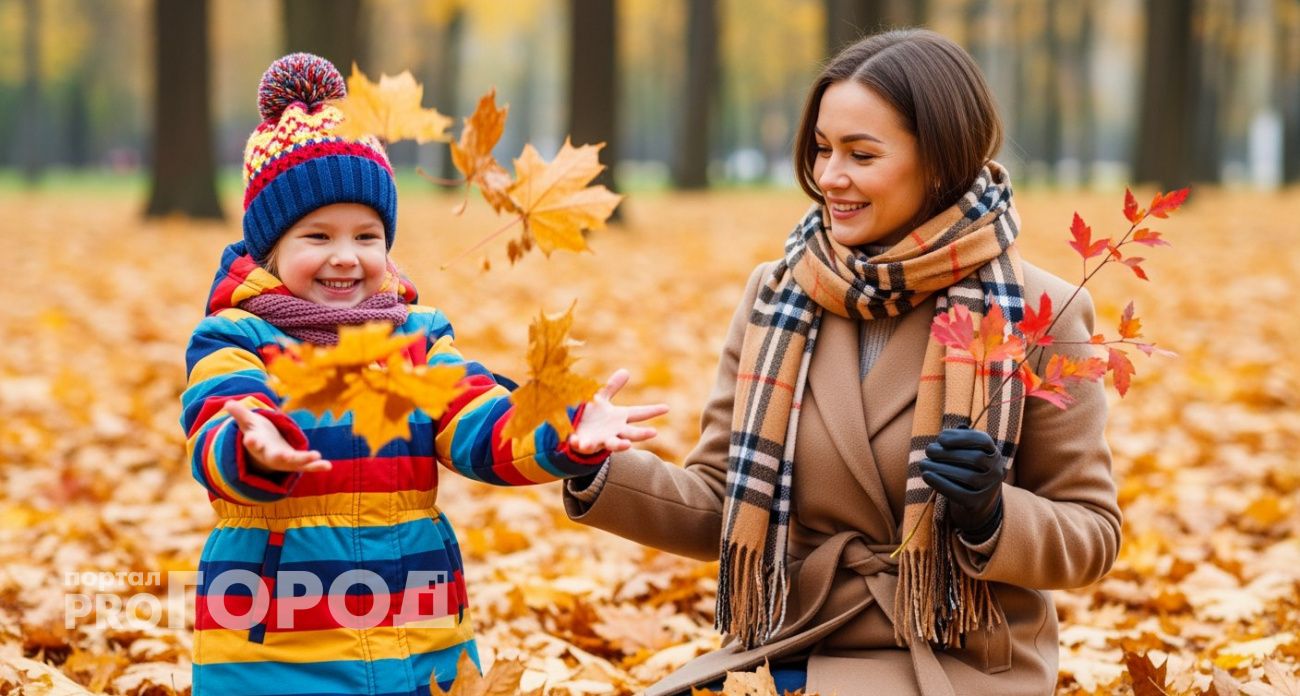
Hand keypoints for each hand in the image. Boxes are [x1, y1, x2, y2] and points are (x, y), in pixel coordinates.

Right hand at [223, 401, 331, 473]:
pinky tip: (328, 465)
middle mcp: (271, 456)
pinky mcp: (297, 463)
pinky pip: (308, 466)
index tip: (250, 440)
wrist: (266, 453)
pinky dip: (317, 466)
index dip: (252, 442)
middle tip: (284, 456)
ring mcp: (285, 461)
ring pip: (294, 462)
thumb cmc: (258, 434)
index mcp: (258, 446)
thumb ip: (240, 414)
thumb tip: (227, 403)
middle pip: (275, 457)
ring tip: (316, 455)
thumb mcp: (248, 423)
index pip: (253, 444)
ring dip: (305, 460)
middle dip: (280, 457)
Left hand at [568, 369, 669, 454]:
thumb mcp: (600, 399)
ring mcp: (602, 440)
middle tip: (654, 432)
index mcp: (619, 418)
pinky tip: (576, 439)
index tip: (667, 407)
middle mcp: (614, 431)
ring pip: (614, 444)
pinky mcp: (586, 445)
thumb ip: (611, 387)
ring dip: (620, 445)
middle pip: (632, 434)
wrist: (576, 433)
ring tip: (627, 445)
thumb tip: (626, 371)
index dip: (652, 411)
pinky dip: (583, 443)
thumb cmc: (591, 415)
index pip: (639, 413)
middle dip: (642, 434)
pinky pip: (585, 445)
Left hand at [919, 427, 1005, 541]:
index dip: (962, 437)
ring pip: (968, 477)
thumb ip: (961, 441)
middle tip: (928, 450)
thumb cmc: (967, 469)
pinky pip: (959, 494)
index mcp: (993, 454)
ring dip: (941, 468)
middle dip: (949, 453)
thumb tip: (955, 429)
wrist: (977, 501)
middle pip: (975, 458)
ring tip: (923, 463)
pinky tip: (926, 476)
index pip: (983, 441)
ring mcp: (989, 488)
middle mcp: (996, 470)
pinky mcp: (977, 503)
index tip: (940, 438)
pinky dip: (941, 484)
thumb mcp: (967, 453)